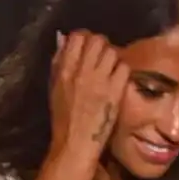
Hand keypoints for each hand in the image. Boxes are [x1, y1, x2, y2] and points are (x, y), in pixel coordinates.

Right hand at [49, 30, 129, 158]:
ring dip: (114, 57)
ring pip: (112, 51)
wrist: (75, 142)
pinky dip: (123, 70)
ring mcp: (100, 80)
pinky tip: (120, 79)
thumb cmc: (64, 117)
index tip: (89, 46)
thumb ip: (59, 62)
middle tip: (104, 56)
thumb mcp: (55, 86)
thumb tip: (63, 39)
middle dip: (102, 45)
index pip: (78, 37)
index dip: (86, 38)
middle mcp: (82, 70)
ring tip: (112, 68)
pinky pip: (124, 68)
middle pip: (97, 40)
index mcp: (64, 69)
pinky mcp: (115, 91)